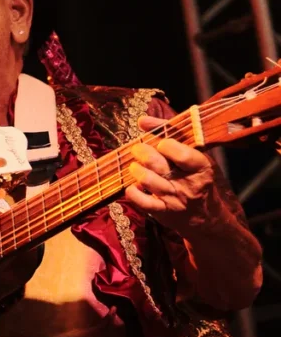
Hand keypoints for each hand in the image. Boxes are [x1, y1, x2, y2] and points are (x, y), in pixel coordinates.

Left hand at [124, 115, 215, 230]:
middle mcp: (188, 184)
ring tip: (134, 166)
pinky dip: (132, 192)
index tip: (161, 144)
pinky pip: (141, 201)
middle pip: (157, 163)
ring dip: (135, 170)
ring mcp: (175, 199)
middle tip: (137, 149)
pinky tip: (133, 186)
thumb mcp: (192, 155)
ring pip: (147, 180)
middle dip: (142, 152)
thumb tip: (142, 120)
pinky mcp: (163, 212)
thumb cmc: (194, 178)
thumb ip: (168, 133)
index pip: (180, 152)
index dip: (165, 144)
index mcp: (200, 167)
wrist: (204, 216)